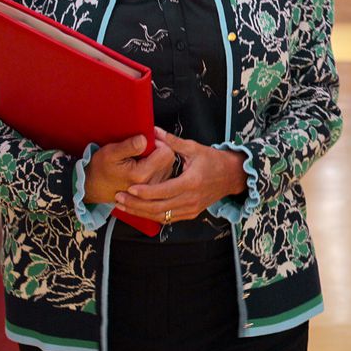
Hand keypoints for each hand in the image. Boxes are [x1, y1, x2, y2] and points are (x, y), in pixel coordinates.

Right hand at [82, 134, 173, 204]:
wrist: (95, 187)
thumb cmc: (101, 170)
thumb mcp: (110, 153)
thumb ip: (129, 146)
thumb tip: (144, 138)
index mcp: (142, 174)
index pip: (166, 152)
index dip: (159, 141)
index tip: (148, 139)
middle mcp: (151, 183)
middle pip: (170, 158)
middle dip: (160, 148)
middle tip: (144, 147)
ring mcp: (154, 188)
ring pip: (169, 165)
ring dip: (159, 157)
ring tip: (143, 157)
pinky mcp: (154, 189)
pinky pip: (165, 172)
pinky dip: (158, 165)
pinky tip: (145, 165)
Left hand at [114, 128, 247, 222]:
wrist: (232, 176)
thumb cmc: (213, 160)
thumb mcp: (194, 148)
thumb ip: (172, 142)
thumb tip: (153, 131)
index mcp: (191, 183)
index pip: (163, 192)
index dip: (144, 192)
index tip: (129, 188)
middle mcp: (190, 199)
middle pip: (158, 208)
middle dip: (136, 205)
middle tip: (118, 198)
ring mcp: (191, 209)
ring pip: (161, 216)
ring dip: (140, 213)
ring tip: (123, 206)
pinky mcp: (190, 214)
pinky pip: (168, 219)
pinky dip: (152, 216)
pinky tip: (139, 210)